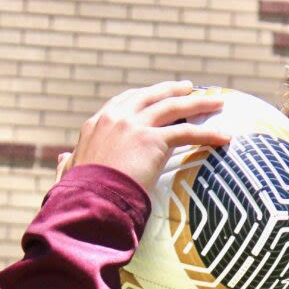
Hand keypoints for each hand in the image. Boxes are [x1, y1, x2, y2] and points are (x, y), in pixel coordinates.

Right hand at [56, 81, 230, 191]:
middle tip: (188, 88)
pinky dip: (208, 134)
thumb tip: (63, 156)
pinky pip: (188, 133)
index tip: (155, 96)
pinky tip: (224, 137)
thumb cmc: (78, 193)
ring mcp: (135, 126)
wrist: (88, 199)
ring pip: (173, 107)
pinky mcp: (153, 140)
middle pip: (151, 96)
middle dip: (171, 90)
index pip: (124, 102)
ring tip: (215, 103)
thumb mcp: (68, 174)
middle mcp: (116, 118)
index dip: (143, 97)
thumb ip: (68, 162)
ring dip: (197, 103)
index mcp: (96, 124)